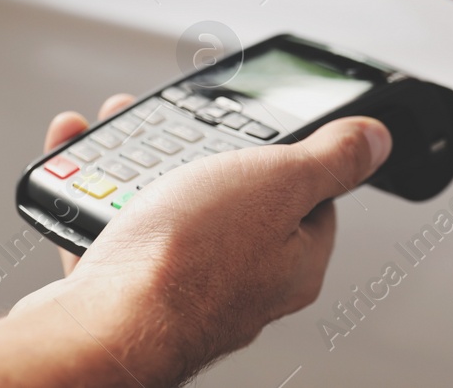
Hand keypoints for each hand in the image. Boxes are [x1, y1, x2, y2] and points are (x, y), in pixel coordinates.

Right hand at [13, 98, 391, 384]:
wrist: (101, 327)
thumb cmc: (189, 263)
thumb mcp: (278, 182)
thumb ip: (330, 159)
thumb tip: (375, 141)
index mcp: (294, 259)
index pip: (311, 197)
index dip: (289, 154)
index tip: (260, 127)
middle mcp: (244, 282)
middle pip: (232, 197)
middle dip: (199, 149)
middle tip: (176, 123)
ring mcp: (182, 289)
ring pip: (166, 208)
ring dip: (140, 162)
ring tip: (118, 127)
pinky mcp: (127, 293)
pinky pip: (113, 231)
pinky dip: (95, 194)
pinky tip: (77, 167)